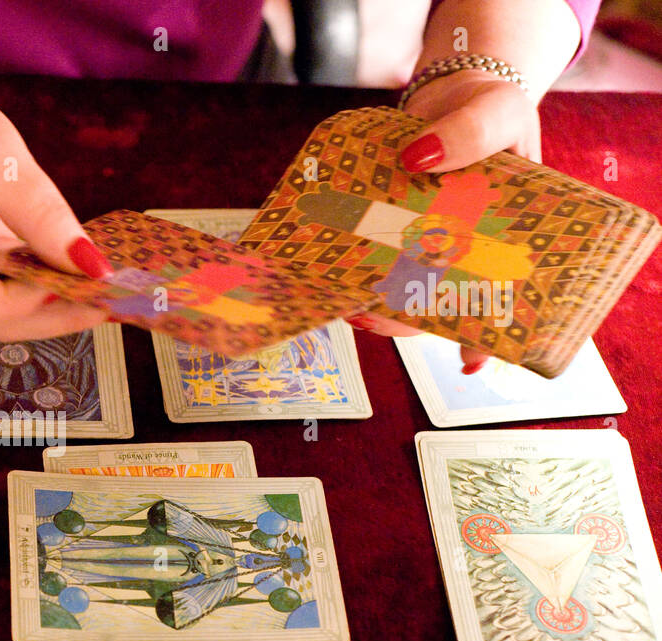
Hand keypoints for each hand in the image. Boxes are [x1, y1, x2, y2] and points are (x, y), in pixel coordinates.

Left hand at [346, 71, 540, 373]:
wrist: (452, 93)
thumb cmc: (488, 109)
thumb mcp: (496, 111)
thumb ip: (468, 134)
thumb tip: (417, 157)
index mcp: (498, 239)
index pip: (491, 298)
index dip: (483, 334)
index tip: (469, 363)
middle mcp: (455, 249)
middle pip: (432, 301)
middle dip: (404, 318)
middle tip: (371, 316)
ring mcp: (416, 240)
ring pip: (393, 286)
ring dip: (367, 299)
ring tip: (342, 301)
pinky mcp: (382, 223)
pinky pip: (365, 251)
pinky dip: (346, 264)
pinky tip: (325, 271)